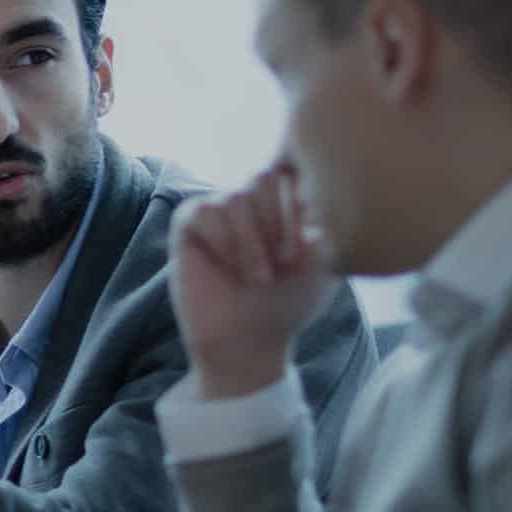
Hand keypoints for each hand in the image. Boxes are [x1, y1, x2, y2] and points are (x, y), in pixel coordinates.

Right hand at [168, 166, 339, 398]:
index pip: (293, 170)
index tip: (306, 247)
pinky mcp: (188, 226)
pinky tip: (227, 267)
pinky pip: (205, 212)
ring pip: (235, 198)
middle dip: (277, 224)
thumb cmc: (287, 304)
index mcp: (284, 201)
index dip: (301, 205)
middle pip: (263, 177)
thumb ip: (323, 226)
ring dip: (251, 243)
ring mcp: (218, 212)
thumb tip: (305, 198)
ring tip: (258, 276)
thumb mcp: (322, 266)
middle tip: (283, 262)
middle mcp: (250, 201)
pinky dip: (223, 242)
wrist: (249, 341)